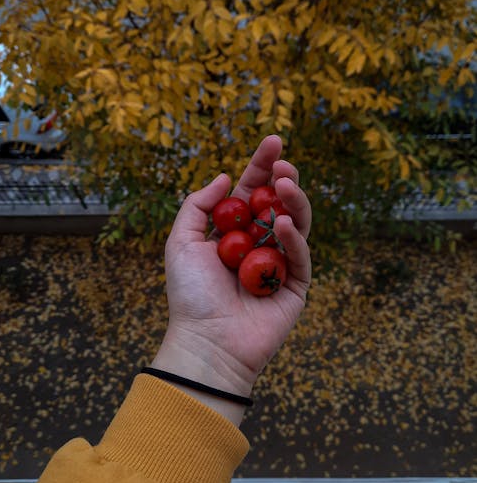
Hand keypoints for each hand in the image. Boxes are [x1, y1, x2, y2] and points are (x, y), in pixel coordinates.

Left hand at [151, 136, 310, 421]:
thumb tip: (223, 177)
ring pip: (297, 222)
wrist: (206, 341)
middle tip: (282, 161)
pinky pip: (301, 256)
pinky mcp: (296, 285)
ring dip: (293, 199)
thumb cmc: (190, 294)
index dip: (262, 166)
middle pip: (278, 202)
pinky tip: (285, 224)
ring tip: (285, 183)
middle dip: (283, 177)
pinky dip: (295, 237)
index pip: (252, 192)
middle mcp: (259, 243)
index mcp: (234, 232)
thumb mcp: (181, 242)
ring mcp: (280, 263)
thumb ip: (198, 206)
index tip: (272, 140)